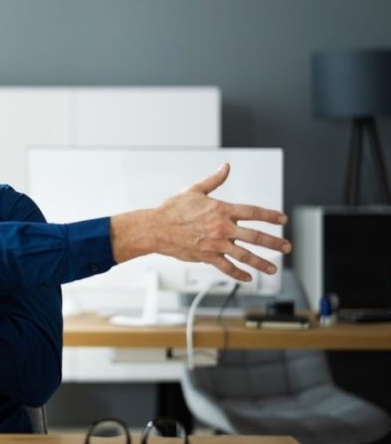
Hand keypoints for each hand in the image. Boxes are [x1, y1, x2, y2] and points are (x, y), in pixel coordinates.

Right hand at [112, 163, 291, 281]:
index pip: (253, 212)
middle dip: (274, 243)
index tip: (283, 220)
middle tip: (287, 247)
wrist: (155, 228)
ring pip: (244, 255)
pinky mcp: (207, 256)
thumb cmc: (172, 209)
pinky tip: (247, 277)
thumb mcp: (194, 190)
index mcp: (221, 209)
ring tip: (273, 269)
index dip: (270, 215)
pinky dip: (238, 273)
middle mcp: (222, 227)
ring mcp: (215, 244)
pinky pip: (226, 267)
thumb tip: (225, 166)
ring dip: (261, 263)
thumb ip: (214, 180)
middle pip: (255, 236)